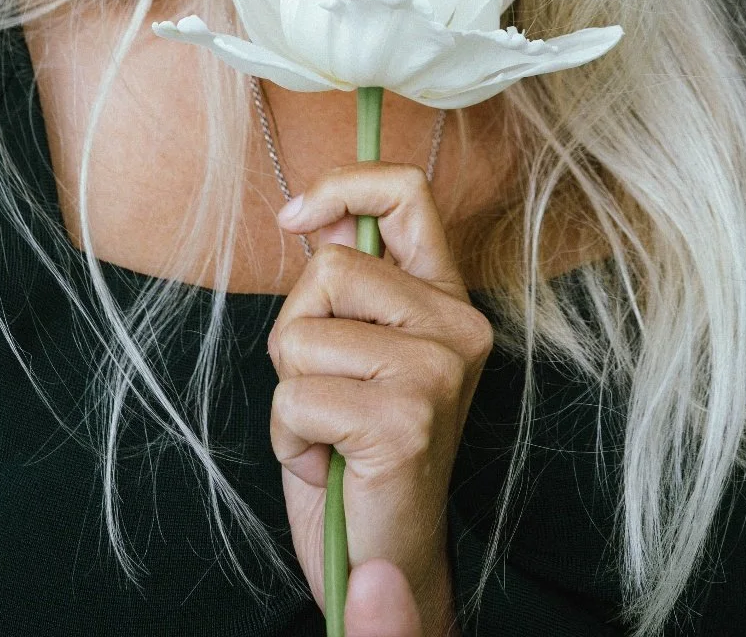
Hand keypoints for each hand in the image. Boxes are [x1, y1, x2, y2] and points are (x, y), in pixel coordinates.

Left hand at [267, 163, 493, 635]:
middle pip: (328, 268)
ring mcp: (437, 372)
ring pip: (303, 334)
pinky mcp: (406, 420)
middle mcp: (457, 326)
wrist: (382, 559)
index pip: (405, 194)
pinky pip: (296, 395)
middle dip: (295, 329)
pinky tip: (326, 462)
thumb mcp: (351, 349)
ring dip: (289, 389)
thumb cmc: (356, 450)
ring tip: (327, 428)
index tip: (296, 216)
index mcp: (446, 297)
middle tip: (325, 388)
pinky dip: (289, 434)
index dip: (342, 186)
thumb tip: (311, 212)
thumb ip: (346, 283)